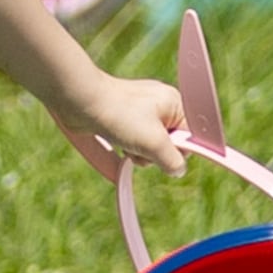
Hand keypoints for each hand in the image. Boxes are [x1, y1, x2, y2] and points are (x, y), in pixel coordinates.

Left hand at [66, 75, 189, 172]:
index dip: (178, 150)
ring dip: (139, 153)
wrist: (82, 102)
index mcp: (174, 103)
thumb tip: (178, 170)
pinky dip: (127, 147)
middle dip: (154, 153)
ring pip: (150, 146)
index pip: (190, 136)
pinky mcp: (123, 119)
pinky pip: (134, 141)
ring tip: (126, 144)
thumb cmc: (120, 116)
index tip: (162, 152)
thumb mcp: (154, 143)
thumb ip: (172, 160)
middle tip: (141, 146)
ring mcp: (141, 112)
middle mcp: (160, 105)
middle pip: (169, 144)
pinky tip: (118, 144)